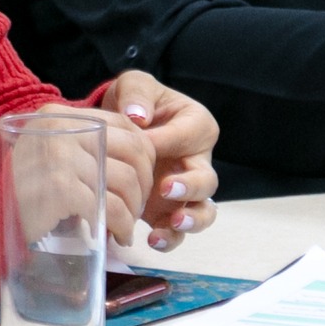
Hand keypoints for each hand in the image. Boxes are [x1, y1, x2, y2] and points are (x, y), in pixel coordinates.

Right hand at [3, 108, 153, 248]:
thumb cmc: (20, 186)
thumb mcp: (52, 152)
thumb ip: (84, 149)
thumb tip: (137, 165)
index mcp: (64, 114)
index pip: (126, 126)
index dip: (145, 157)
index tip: (141, 183)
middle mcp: (64, 127)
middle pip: (134, 154)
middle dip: (144, 187)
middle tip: (136, 210)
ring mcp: (62, 155)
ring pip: (126, 183)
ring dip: (133, 213)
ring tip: (125, 228)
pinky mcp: (61, 186)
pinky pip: (109, 207)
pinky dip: (120, 225)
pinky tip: (117, 235)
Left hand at [103, 71, 218, 251]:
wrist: (116, 127)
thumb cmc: (134, 102)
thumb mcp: (134, 85)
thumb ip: (137, 94)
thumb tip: (138, 117)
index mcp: (196, 125)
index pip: (190, 134)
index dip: (168, 141)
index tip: (145, 143)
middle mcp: (197, 160)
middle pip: (207, 179)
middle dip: (190, 187)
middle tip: (166, 189)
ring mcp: (184, 190)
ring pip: (203, 211)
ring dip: (191, 219)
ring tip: (173, 222)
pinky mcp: (167, 210)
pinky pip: (176, 230)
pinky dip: (169, 238)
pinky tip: (152, 239)